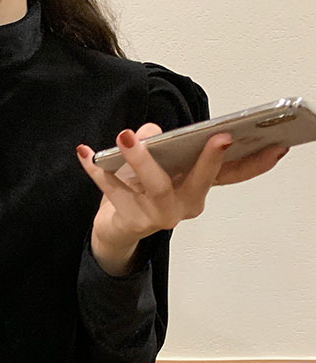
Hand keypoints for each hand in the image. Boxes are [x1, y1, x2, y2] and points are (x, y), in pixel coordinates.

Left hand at [75, 124, 289, 274]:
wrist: (116, 228)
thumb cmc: (142, 188)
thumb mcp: (157, 161)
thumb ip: (159, 143)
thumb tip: (148, 134)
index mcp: (198, 187)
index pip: (232, 175)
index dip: (256, 163)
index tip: (277, 145)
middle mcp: (184, 205)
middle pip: (199, 182)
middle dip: (208, 160)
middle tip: (217, 137)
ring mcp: (158, 216)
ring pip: (154, 185)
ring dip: (140, 158)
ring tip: (125, 136)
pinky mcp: (130, 220)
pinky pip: (112, 191)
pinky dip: (97, 169)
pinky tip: (85, 152)